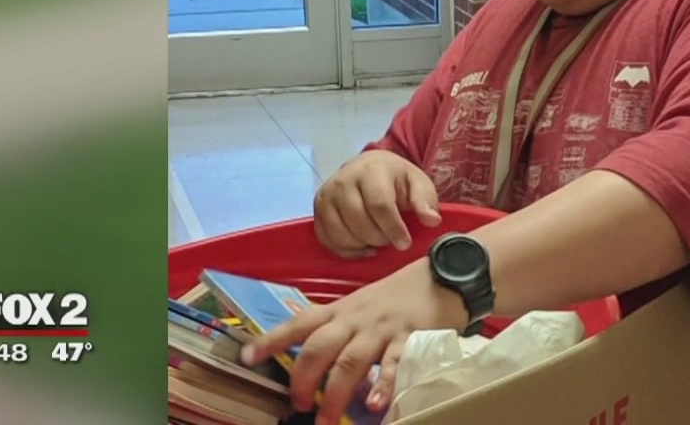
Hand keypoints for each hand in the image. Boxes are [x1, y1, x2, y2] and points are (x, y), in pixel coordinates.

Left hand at [241, 261, 468, 423]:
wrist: (441, 278)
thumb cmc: (395, 298)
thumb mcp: (359, 306)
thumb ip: (336, 328)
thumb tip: (309, 358)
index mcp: (341, 310)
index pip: (300, 323)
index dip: (272, 340)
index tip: (247, 357)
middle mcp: (356, 319)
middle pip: (320, 347)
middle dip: (304, 378)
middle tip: (297, 404)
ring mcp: (382, 330)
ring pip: (351, 361)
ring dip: (335, 393)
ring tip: (326, 419)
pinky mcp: (410, 340)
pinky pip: (393, 366)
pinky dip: (381, 387)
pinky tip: (374, 406)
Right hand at [314, 150, 441, 258]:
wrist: (369, 167)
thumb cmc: (396, 178)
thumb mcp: (417, 183)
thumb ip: (425, 200)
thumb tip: (431, 220)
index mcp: (371, 170)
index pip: (379, 205)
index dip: (393, 229)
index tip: (404, 243)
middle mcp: (343, 180)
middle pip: (359, 222)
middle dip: (379, 238)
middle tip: (391, 239)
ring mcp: (326, 195)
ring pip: (341, 234)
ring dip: (362, 245)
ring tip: (377, 239)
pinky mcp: (317, 209)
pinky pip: (328, 240)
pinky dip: (346, 250)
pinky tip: (362, 245)